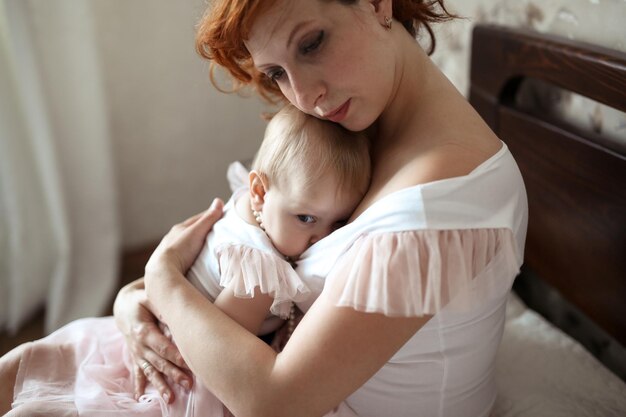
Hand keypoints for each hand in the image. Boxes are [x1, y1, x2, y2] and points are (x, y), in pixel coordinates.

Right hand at [113, 278, 191, 402]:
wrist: (123, 305)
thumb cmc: (141, 299)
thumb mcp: (148, 297)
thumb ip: (161, 307)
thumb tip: (175, 316)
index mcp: (142, 331)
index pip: (162, 346)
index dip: (175, 356)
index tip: (189, 364)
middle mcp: (138, 345)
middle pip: (158, 362)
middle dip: (174, 374)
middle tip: (188, 384)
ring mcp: (136, 353)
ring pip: (150, 371)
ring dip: (160, 385)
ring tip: (170, 399)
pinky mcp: (135, 356)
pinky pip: (138, 372)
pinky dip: (139, 385)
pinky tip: (139, 398)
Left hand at [145, 198, 223, 278]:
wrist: (163, 271)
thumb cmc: (180, 249)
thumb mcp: (197, 231)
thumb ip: (208, 218)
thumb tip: (218, 201)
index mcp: (180, 228)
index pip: (198, 218)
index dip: (211, 215)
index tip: (222, 214)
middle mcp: (173, 237)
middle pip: (191, 230)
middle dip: (203, 228)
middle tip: (217, 229)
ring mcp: (171, 250)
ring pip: (187, 243)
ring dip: (196, 242)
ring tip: (208, 245)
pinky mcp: (171, 263)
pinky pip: (184, 255)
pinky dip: (191, 253)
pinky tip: (195, 258)